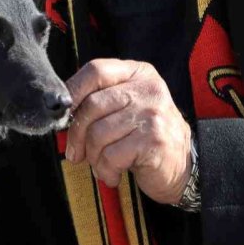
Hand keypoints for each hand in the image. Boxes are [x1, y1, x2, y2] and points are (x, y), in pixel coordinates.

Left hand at [65, 58, 191, 204]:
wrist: (183, 164)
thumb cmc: (145, 135)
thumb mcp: (128, 106)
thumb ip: (100, 99)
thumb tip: (60, 110)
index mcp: (138, 73)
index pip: (96, 70)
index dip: (73, 90)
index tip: (62, 113)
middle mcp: (148, 89)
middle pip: (93, 104)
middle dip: (77, 133)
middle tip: (76, 153)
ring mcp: (152, 114)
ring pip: (99, 133)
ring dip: (93, 157)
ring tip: (101, 165)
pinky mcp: (153, 140)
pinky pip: (112, 156)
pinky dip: (106, 170)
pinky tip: (114, 174)